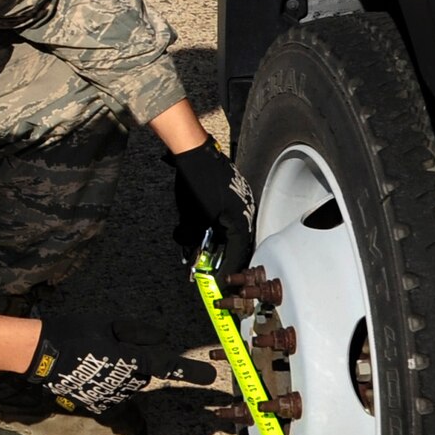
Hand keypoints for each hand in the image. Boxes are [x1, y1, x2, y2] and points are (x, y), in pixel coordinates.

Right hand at [27, 312, 216, 414]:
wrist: (41, 355)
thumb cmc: (74, 333)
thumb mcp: (107, 324)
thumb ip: (137, 332)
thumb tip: (160, 337)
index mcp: (132, 359)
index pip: (170, 366)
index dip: (192, 372)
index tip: (211, 377)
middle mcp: (127, 382)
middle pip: (145, 371)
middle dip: (136, 360)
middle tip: (110, 344)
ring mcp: (113, 397)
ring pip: (130, 382)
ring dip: (122, 371)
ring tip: (94, 356)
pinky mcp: (100, 404)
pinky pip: (114, 392)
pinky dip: (107, 382)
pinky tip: (89, 370)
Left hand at [171, 136, 254, 275]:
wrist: (194, 151)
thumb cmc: (195, 182)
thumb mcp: (191, 216)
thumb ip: (191, 238)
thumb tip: (190, 254)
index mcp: (240, 221)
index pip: (237, 253)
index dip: (227, 270)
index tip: (220, 283)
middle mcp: (245, 212)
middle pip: (235, 243)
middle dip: (220, 257)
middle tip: (211, 270)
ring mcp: (240, 202)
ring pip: (229, 230)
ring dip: (216, 241)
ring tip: (202, 250)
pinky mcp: (232, 194)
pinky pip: (226, 217)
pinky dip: (215, 227)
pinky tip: (202, 230)